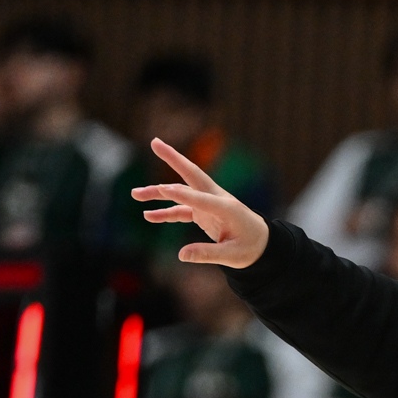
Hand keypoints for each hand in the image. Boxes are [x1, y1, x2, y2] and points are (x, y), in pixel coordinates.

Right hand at [133, 138, 271, 267]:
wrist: (262, 244)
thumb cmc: (250, 248)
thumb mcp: (232, 256)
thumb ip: (207, 254)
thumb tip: (181, 255)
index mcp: (227, 208)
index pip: (201, 198)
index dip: (182, 194)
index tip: (163, 189)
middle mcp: (216, 199)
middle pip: (191, 174)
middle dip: (173, 158)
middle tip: (154, 142)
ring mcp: (208, 203)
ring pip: (180, 192)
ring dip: (158, 192)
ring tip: (135, 194)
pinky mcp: (203, 211)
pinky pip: (180, 209)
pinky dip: (165, 212)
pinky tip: (148, 215)